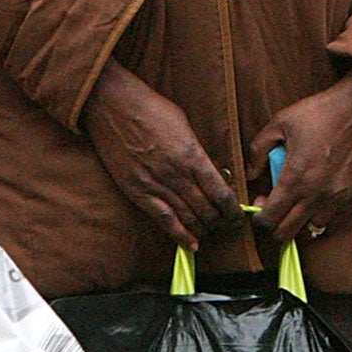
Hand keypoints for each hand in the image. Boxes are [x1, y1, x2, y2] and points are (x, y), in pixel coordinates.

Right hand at [78, 60, 236, 250]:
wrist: (113, 106)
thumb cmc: (150, 109)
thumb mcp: (183, 126)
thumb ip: (195, 152)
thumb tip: (207, 171)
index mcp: (192, 155)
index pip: (220, 191)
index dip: (232, 209)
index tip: (237, 215)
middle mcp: (177, 174)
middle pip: (206, 208)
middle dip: (219, 221)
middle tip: (225, 225)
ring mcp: (156, 184)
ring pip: (188, 217)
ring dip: (202, 229)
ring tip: (210, 233)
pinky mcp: (137, 191)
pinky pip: (163, 219)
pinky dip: (179, 235)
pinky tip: (191, 245)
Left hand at [253, 68, 351, 241]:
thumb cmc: (318, 113)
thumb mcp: (279, 123)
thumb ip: (257, 151)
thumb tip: (252, 175)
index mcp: (294, 178)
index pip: (269, 219)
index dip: (259, 218)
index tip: (261, 205)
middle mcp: (316, 194)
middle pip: (286, 233)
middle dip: (275, 226)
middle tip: (276, 208)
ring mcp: (337, 198)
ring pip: (311, 228)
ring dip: (302, 220)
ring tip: (300, 200)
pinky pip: (334, 221)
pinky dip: (323, 216)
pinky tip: (319, 199)